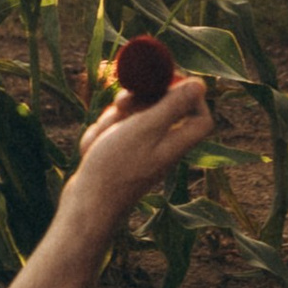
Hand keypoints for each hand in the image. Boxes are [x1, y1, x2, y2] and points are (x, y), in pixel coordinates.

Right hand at [68, 75, 210, 225]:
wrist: (86, 204)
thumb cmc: (116, 167)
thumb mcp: (145, 128)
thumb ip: (173, 105)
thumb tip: (201, 85)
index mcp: (176, 142)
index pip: (200, 115)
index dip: (187, 95)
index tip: (164, 83)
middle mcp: (162, 148)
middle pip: (160, 109)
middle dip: (136, 102)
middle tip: (121, 104)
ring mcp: (140, 153)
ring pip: (131, 118)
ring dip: (112, 120)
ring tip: (102, 137)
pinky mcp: (120, 156)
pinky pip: (114, 132)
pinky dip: (102, 135)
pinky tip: (92, 149)